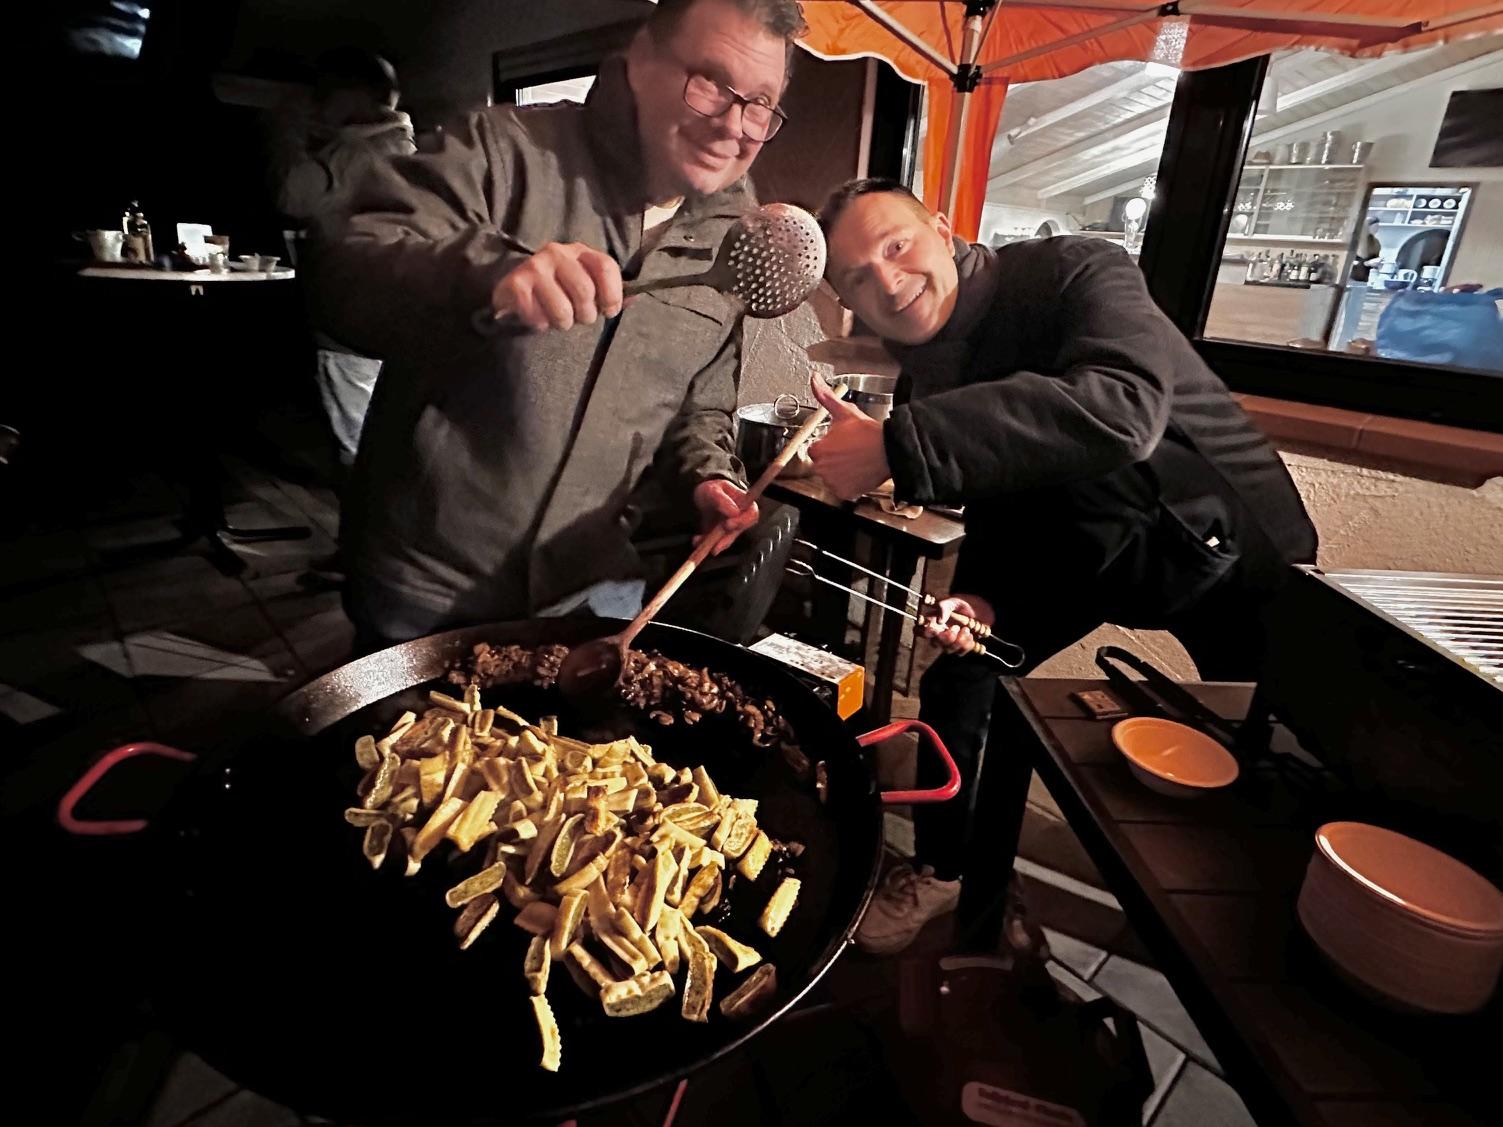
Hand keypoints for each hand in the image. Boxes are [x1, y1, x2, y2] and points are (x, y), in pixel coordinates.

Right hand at [491, 242, 622, 331]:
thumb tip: (635, 297)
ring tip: (558, 319)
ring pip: (562, 311)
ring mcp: (535, 266)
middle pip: (585, 292)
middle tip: (579, 318)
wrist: (516, 290)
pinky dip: (541, 325)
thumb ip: (610, 292)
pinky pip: (538, 318)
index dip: (613, 294)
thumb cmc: (560, 290)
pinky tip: (539, 316)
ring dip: (563, 324)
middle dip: (586, 315)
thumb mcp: (588, 286)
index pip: (606, 267)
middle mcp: (558, 253)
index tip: (609, 311)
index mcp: (581, 252)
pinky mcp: (516, 284)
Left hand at [692, 479, 758, 556]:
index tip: (729, 525)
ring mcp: (729, 528)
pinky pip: (714, 542)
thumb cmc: (711, 490)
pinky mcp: (719, 535)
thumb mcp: (714, 490)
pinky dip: (705, 543)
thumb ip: (723, 500)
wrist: (699, 497)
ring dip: (714, 544)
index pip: (752, 514)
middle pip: (738, 531)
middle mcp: (739, 518)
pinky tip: (697, 540)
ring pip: (726, 540)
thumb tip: (735, 512)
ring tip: (702, 543)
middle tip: (716, 545)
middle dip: (727, 539)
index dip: (743, 522)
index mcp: (744, 503)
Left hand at [807, 373, 889, 499]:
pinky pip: (842, 490)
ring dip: (841, 472)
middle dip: (835, 459)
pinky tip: (859, 472)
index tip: (841, 443)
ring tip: (856, 461)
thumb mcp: (845, 412)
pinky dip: (850, 484)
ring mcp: (833, 482)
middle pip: (823, 465)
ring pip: (832, 477)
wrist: (890, 450)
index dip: (829, 446)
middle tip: (851, 452)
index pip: (816, 450)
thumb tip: (814, 379)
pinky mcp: (845, 493)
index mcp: (817, 449)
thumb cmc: (868, 432)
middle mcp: (821, 468)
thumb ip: (825, 397)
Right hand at [920, 594, 995, 655]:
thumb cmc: (965, 603)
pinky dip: (967, 644)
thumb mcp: (954, 601)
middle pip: (934, 643)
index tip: (933, 628)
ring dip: (958, 641)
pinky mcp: (961, 647)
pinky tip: (971, 635)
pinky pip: (960, 652)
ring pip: (948, 650)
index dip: (923, 632)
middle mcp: (939, 634)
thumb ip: (944, 607)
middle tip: (955, 627)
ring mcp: (950, 642)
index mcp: (933, 622)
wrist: (983, 609)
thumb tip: (939, 621)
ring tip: (967, 629)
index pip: (919, 631)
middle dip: (945, 638)